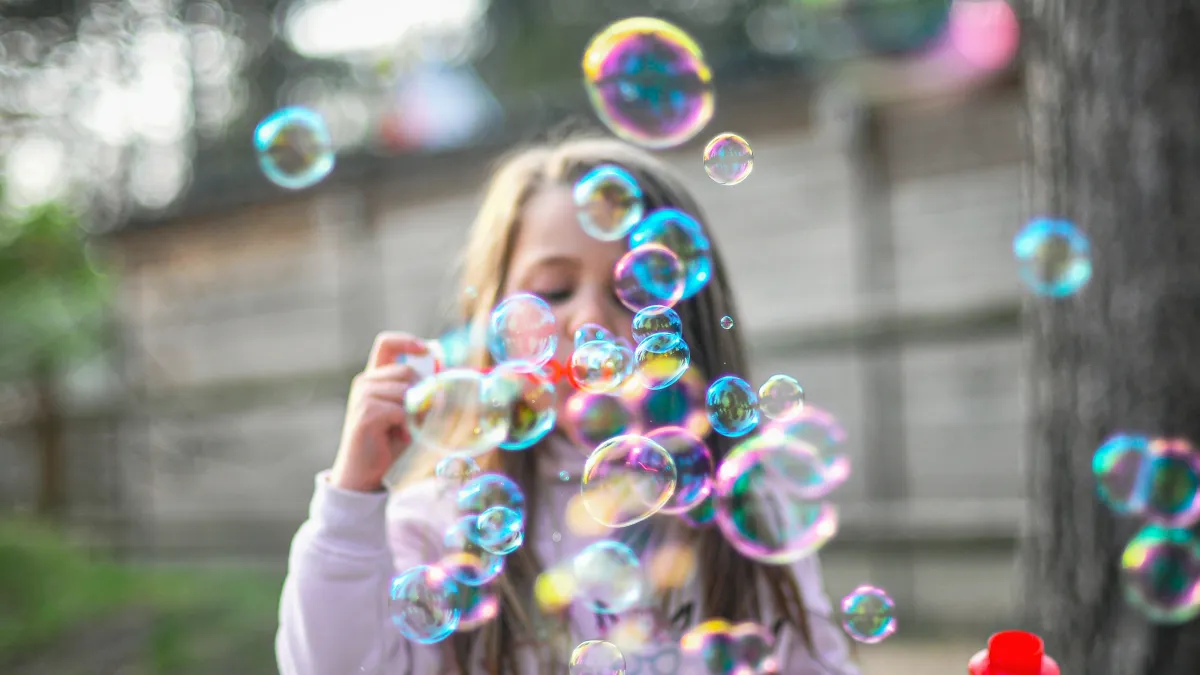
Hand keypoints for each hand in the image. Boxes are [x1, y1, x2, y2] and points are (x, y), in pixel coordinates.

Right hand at [330, 332, 428, 491]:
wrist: (365, 475)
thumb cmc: (391, 445)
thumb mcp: (410, 415)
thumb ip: (423, 397)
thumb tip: (449, 383)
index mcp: (375, 379)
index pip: (386, 344)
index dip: (407, 341)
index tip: (426, 350)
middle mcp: (365, 383)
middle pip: (406, 370)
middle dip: (423, 392)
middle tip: (424, 417)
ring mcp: (362, 397)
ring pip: (405, 390)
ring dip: (417, 412)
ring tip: (411, 431)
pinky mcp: (365, 414)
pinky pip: (399, 409)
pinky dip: (408, 425)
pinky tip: (402, 438)